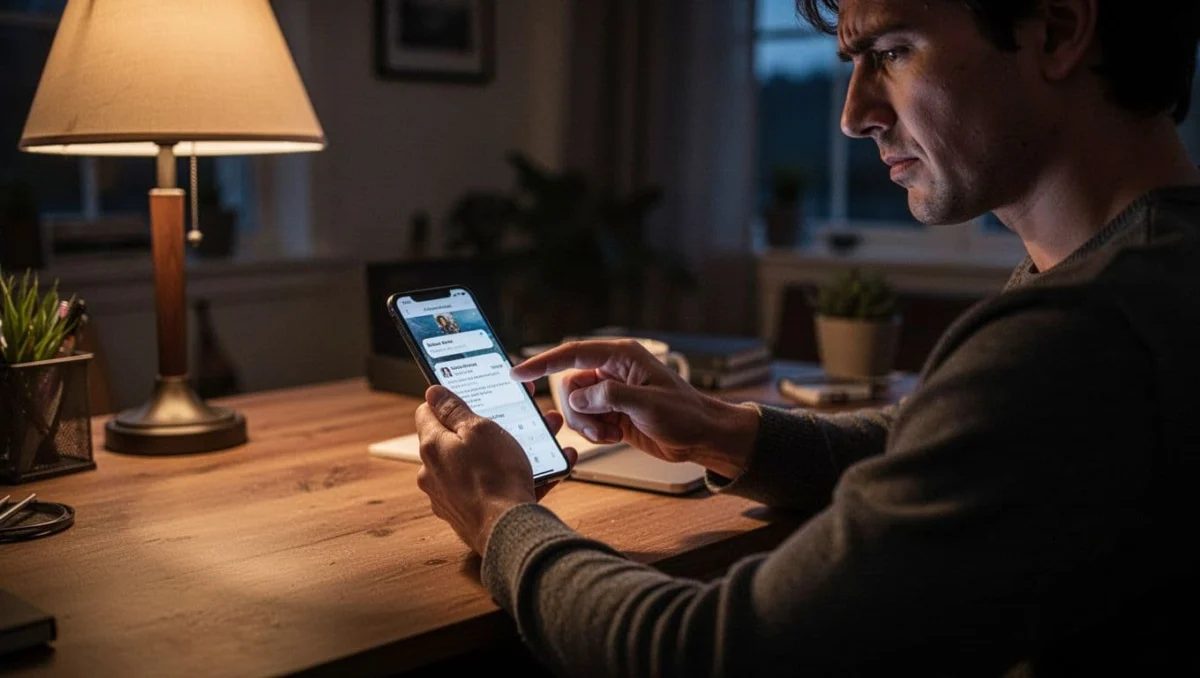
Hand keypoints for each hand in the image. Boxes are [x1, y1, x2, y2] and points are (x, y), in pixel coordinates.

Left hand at [414, 385, 577, 554]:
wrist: (509, 531)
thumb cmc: (494, 477)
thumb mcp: (479, 430)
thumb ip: (454, 409)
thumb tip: (433, 392)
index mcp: (432, 447)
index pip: (428, 413)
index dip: (449, 401)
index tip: (471, 396)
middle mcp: (435, 474)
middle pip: (459, 440)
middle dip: (490, 425)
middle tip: (518, 415)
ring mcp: (452, 497)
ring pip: (482, 464)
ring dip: (511, 450)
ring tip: (546, 438)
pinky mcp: (472, 515)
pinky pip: (495, 489)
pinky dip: (518, 478)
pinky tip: (551, 468)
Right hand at [510, 340, 759, 477]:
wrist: (701, 437)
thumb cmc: (685, 414)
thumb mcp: (648, 404)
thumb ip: (610, 397)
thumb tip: (579, 398)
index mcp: (621, 357)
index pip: (572, 354)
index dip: (542, 363)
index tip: (518, 373)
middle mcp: (612, 371)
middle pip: (569, 386)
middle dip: (577, 410)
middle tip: (597, 425)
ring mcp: (610, 393)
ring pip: (575, 407)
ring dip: (586, 425)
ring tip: (609, 433)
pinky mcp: (611, 414)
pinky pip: (585, 422)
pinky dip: (594, 433)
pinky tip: (614, 437)